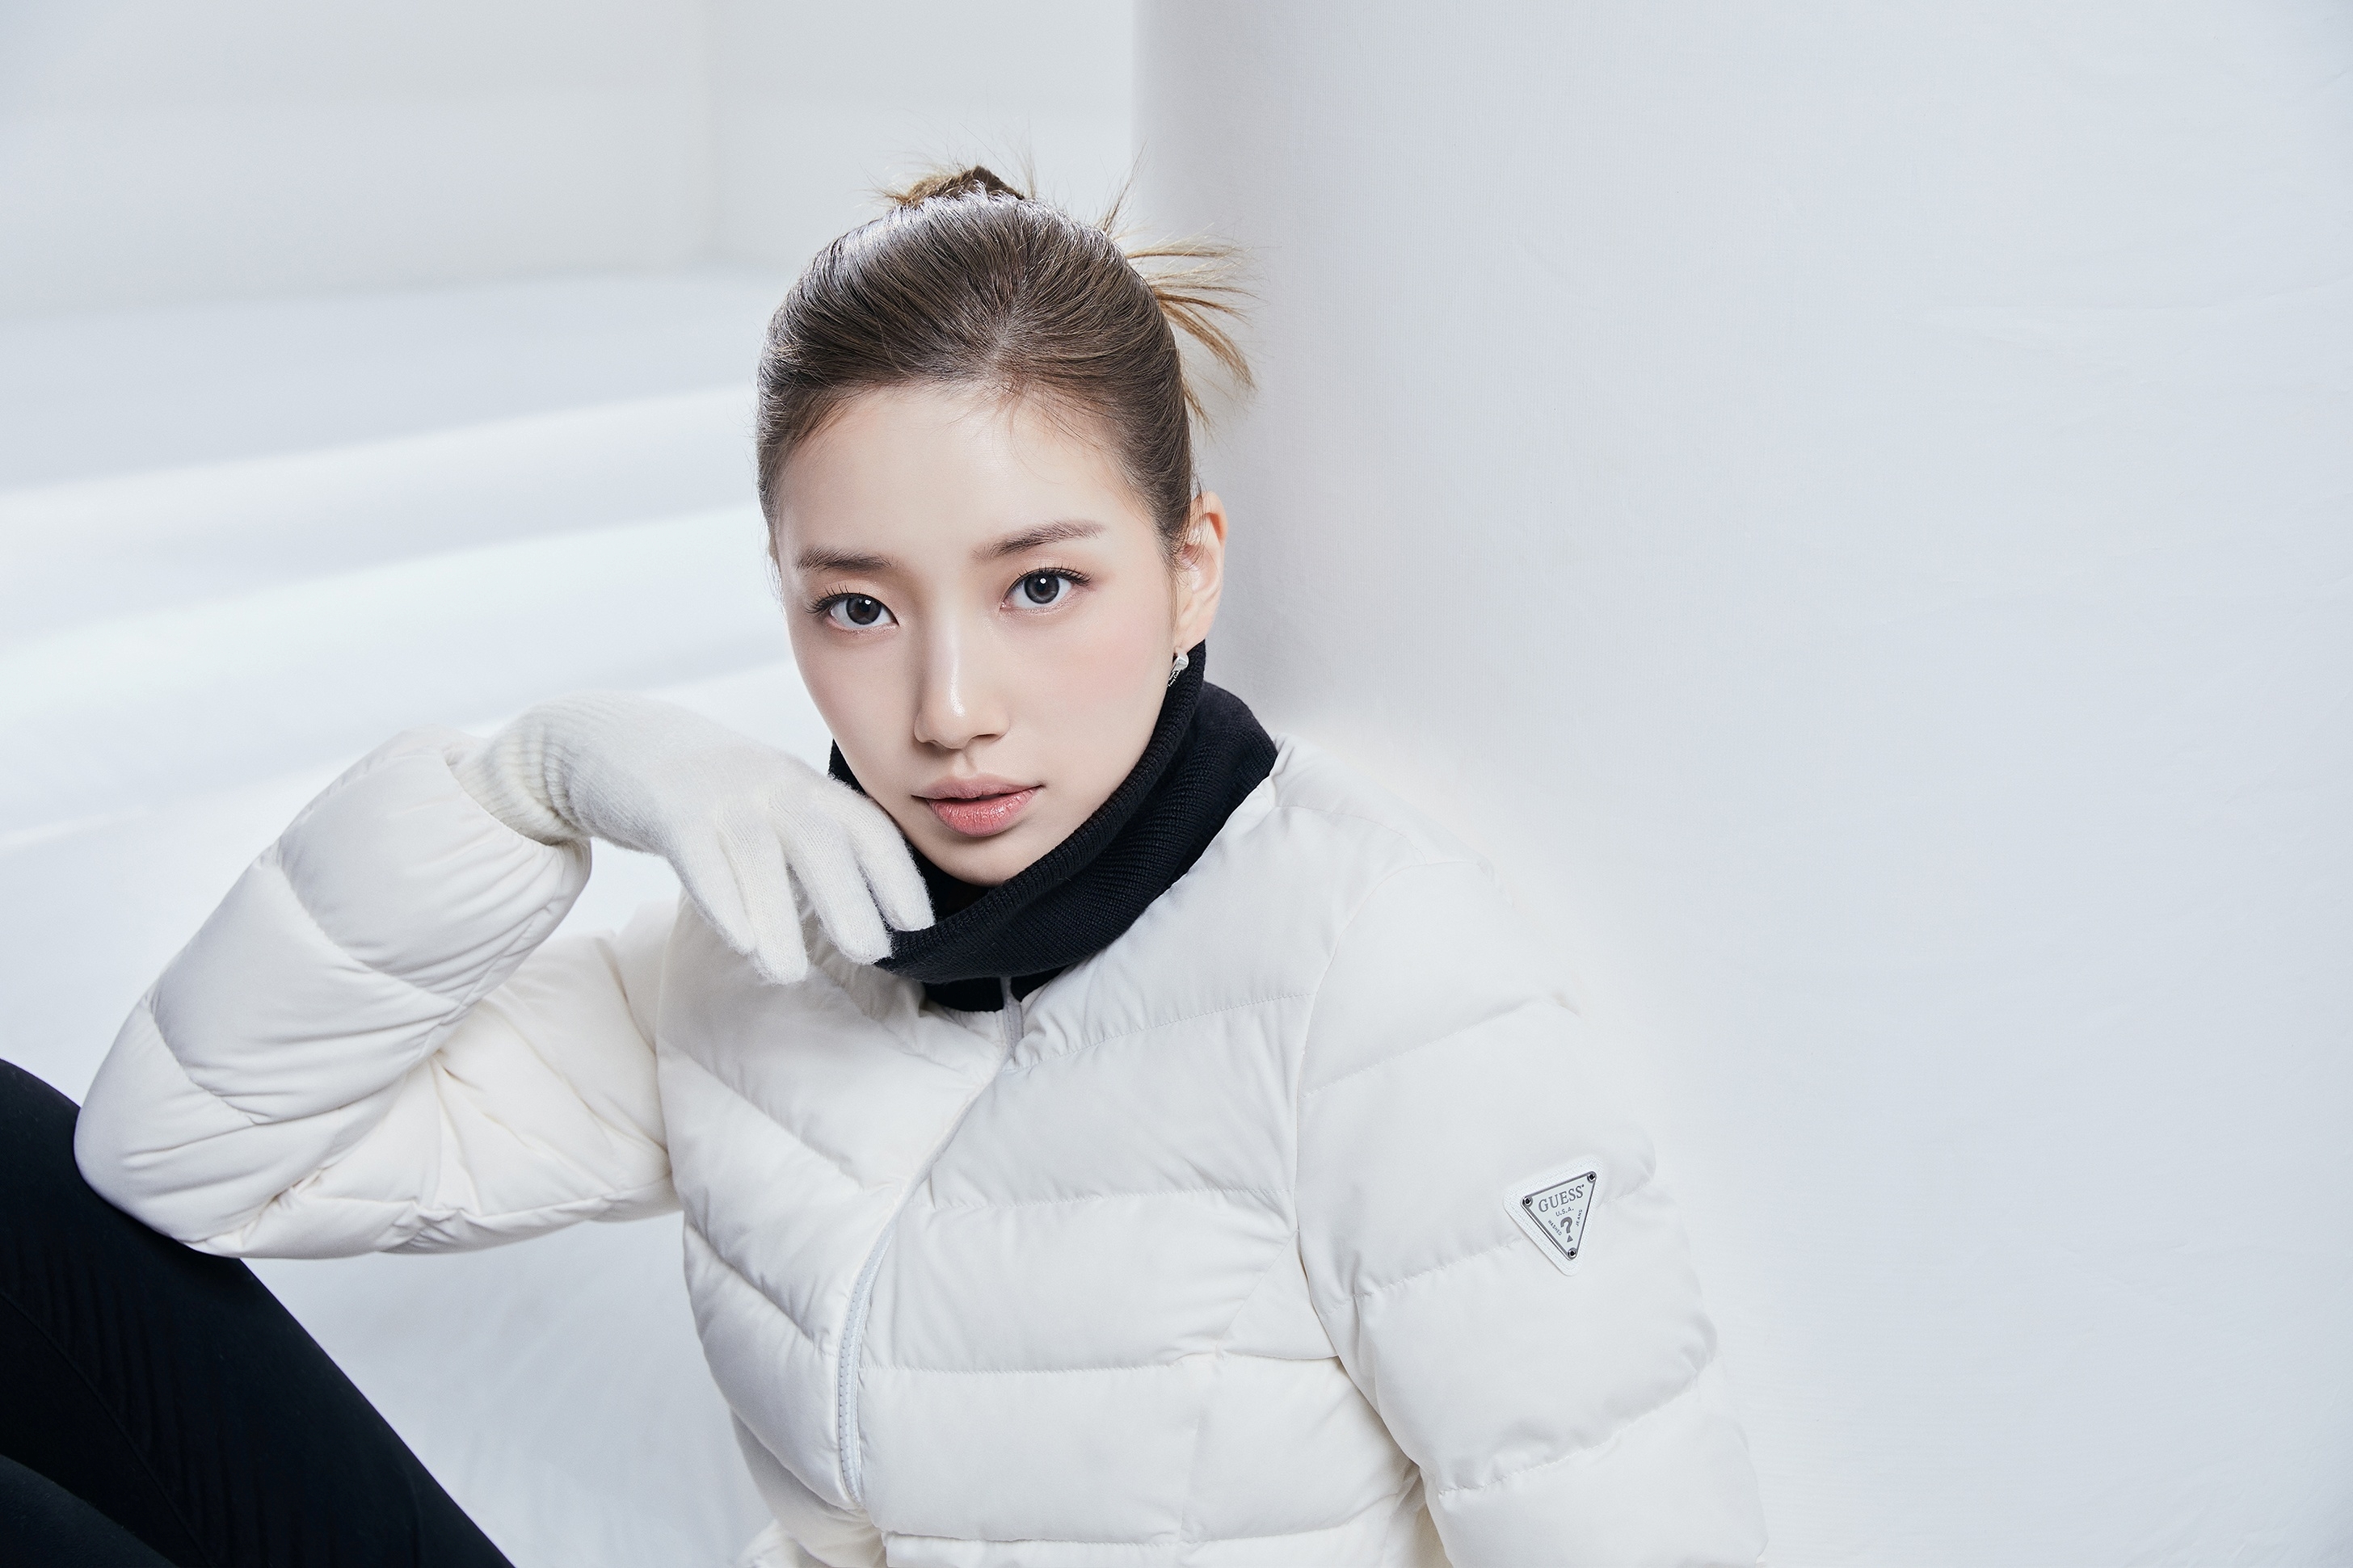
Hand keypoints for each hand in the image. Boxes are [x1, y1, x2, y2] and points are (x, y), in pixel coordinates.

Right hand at [453, 693, 929, 982]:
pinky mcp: (665, 806)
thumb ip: (811, 847)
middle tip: (871, 952)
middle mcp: (770, 783)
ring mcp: (718, 791)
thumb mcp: (769, 805)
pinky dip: (723, 899)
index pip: (866, 828)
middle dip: (851, 897)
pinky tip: (739, 941)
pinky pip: (699, 853)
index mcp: (805, 786)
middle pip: (822, 840)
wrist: (609, 741)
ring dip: (779, 916)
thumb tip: (862, 919)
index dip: (896, 876)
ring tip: (789, 973)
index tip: (917, 925)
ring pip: (760, 853)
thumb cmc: (705, 791)